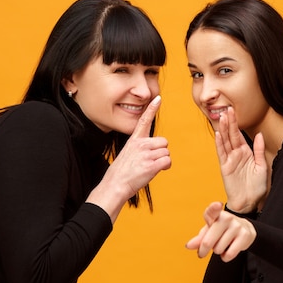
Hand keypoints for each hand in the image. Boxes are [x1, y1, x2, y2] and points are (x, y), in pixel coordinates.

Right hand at [88, 95, 170, 219]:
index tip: (158, 98)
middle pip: (164, 142)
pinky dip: (165, 167)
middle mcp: (140, 144)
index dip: (151, 109)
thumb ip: (142, 148)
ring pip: (166, 153)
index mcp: (134, 140)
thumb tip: (156, 150)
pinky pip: (167, 161)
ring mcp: (146, 154)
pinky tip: (154, 171)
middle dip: (161, 152)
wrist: (115, 185)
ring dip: (162, 161)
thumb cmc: (122, 172)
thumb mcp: (128, 154)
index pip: (144, 121)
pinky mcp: (151, 165)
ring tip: (149, 168)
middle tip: (150, 161)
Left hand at [185, 201, 255, 261]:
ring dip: (218, 251)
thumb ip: (199, 239)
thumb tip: (188, 246)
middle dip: (204, 250)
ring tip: (223, 244)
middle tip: (205, 250)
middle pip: (208, 242)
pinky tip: (228, 250)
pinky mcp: (245, 235)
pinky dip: (226, 257)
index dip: (214, 207)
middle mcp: (227, 217)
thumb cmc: (222, 230)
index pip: (213, 210)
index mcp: (215, 214)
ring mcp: (237, 226)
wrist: (245, 229)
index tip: (218, 205)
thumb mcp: (209, 231)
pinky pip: (229, 254)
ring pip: (218, 250)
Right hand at [215, 107, 266, 213]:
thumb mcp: (262, 166)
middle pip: (231, 135)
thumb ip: (259, 150)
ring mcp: (230, 160)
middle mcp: (236, 154)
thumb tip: (259, 135)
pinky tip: (219, 134)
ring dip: (224, 129)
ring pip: (225, 141)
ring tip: (223, 117)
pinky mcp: (225, 167)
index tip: (234, 111)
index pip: (240, 135)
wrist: (249, 202)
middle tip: (227, 109)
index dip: (236, 123)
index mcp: (246, 152)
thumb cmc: (256, 187)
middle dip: (229, 122)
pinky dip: (220, 143)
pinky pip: (222, 153)